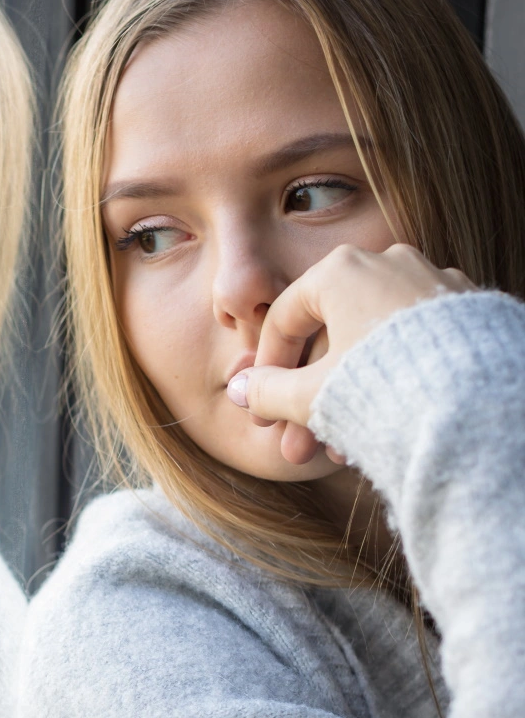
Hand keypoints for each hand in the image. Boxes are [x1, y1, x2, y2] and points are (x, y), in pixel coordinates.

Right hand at [227, 244, 475, 464]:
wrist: (474, 405)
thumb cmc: (384, 390)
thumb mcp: (312, 397)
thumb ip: (270, 391)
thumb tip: (242, 390)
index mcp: (343, 269)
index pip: (285, 317)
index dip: (265, 369)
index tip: (261, 410)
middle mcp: (389, 263)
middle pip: (332, 338)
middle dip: (309, 400)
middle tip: (297, 445)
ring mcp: (432, 284)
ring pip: (373, 347)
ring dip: (348, 399)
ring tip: (341, 453)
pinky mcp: (466, 313)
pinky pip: (412, 348)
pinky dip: (390, 384)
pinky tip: (382, 430)